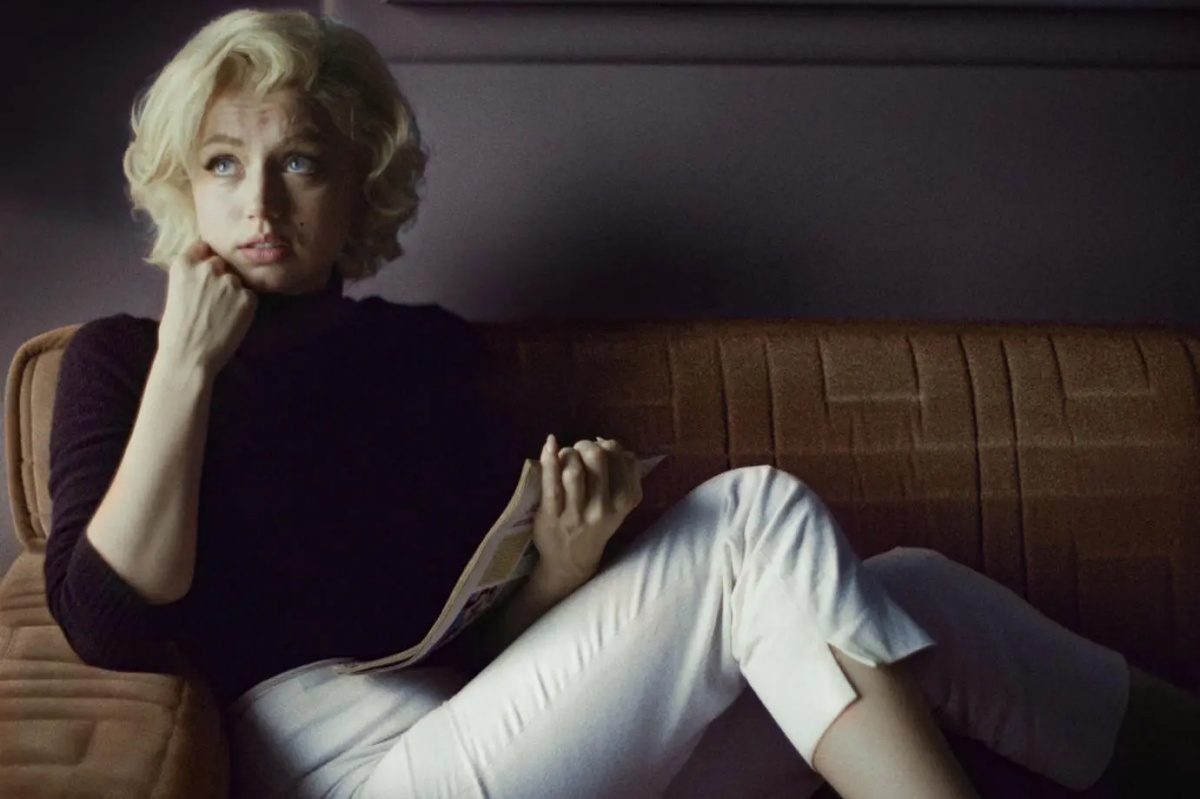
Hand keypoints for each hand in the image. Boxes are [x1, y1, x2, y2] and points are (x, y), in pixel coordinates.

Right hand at [157, 240, 257, 374]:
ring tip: (223, 314)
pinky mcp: (248, 297)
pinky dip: (245, 306)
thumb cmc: (175, 331)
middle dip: (220, 276)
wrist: (189, 356)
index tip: (207, 269)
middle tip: (215, 298)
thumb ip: (191, 278)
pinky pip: (250, 296)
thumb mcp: (175, 293)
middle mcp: (208, 267)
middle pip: (221, 263)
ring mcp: (230, 282)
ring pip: (237, 281)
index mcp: (184, 264)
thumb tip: (204, 272)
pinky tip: (232, 321)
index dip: (205, 258)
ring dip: (233, 292)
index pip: (202, 247)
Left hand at [531, 435, 643, 590]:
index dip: (609, 446)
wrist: (571, 561)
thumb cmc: (596, 524)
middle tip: (579, 452)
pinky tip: (549, 443)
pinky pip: (550, 484)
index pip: (623, 457)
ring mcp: (576, 514)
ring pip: (573, 469)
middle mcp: (604, 509)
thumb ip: (621, 472)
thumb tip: (604, 440)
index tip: (600, 452)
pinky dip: (548, 459)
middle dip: (585, 445)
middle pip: (597, 457)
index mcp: (625, 502)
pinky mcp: (552, 516)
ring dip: (567, 453)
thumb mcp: (620, 504)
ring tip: (564, 457)